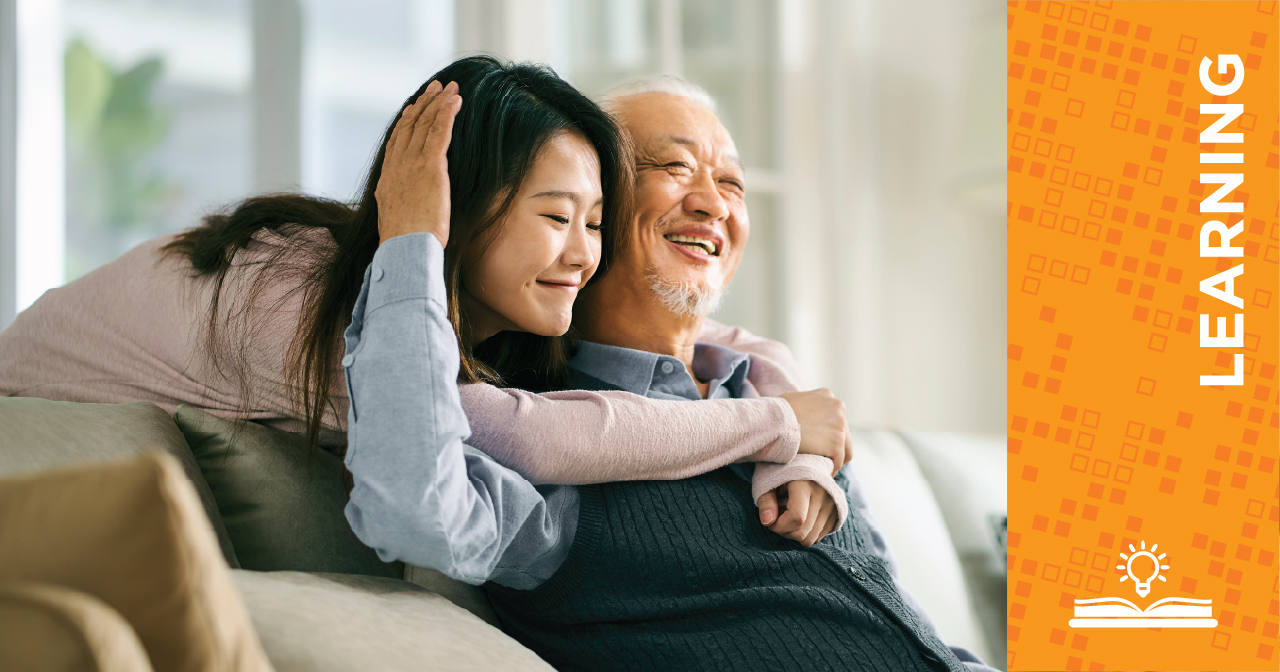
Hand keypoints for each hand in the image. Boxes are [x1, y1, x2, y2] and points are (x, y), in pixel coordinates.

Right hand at [375, 80, 462, 247]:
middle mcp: (397, 165)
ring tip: (449, 88)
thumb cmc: (404, 242)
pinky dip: (446, 113)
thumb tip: (404, 211)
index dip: (406, 122)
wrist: (405, 246)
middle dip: (423, 104)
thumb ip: (401, 208)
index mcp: (388, 178)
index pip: (397, 142)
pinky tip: (455, 101)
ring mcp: (412, 163)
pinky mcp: (430, 165)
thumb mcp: (397, 221)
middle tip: (434, 88)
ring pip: (425, 125)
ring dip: (438, 103)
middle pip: (410, 127)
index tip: (412, 108)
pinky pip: (439, 132)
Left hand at [757, 480, 838, 546]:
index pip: (797, 518)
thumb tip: (767, 522)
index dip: (779, 526)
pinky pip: (818, 537)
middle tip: (778, 518)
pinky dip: (806, 533)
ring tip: (788, 517)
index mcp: (805, 484)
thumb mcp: (768, 483)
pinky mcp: (837, 513)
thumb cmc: (781, 473)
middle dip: (784, 532)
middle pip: (803, 533)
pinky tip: (800, 519)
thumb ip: (766, 502)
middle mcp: (824, 495)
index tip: (770, 520)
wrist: (807, 461)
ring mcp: (833, 505)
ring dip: (795, 534)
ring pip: (811, 539)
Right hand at [779, 389, 851, 474]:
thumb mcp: (792, 399)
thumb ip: (804, 403)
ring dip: (835, 458)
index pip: (835, 417)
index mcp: (827, 395)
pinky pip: (838, 461)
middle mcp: (838, 407)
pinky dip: (831, 468)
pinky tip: (823, 473)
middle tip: (823, 456)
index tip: (819, 441)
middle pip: (844, 432)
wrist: (774, 423)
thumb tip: (800, 410)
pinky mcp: (837, 444)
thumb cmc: (775, 413)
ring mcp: (839, 426)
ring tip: (824, 466)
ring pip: (845, 448)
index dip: (828, 431)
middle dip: (835, 445)